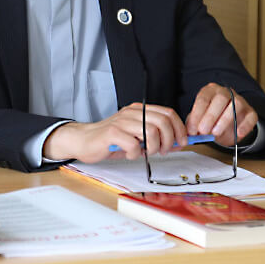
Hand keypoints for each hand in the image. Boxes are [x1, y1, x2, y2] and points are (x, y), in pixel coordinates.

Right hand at [43, 103, 187, 163]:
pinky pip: (134, 144)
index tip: (181, 142)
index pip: (168, 112)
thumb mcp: (136, 136)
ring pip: (151, 132)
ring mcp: (121, 121)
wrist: (83, 140)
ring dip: (153, 148)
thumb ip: (155, 136)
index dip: (179, 128)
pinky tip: (129, 154)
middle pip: (163, 121)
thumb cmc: (110, 140)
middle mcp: (131, 112)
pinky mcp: (112, 132)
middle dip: (169, 140)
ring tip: (145, 153)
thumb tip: (177, 142)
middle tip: (163, 151)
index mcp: (139, 109)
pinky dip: (135, 153)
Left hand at [185, 83, 257, 146]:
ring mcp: (240, 100)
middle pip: (220, 98)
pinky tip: (238, 134)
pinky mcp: (251, 112)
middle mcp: (225, 92)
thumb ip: (194, 125)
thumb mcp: (200, 120)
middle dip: (210, 116)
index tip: (192, 129)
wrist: (228, 123)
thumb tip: (188, 133)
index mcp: (210, 91)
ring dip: (225, 119)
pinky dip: (245, 125)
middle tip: (203, 131)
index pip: (203, 98)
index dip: (196, 114)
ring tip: (215, 133)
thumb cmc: (211, 119)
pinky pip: (251, 116)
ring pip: (236, 104)